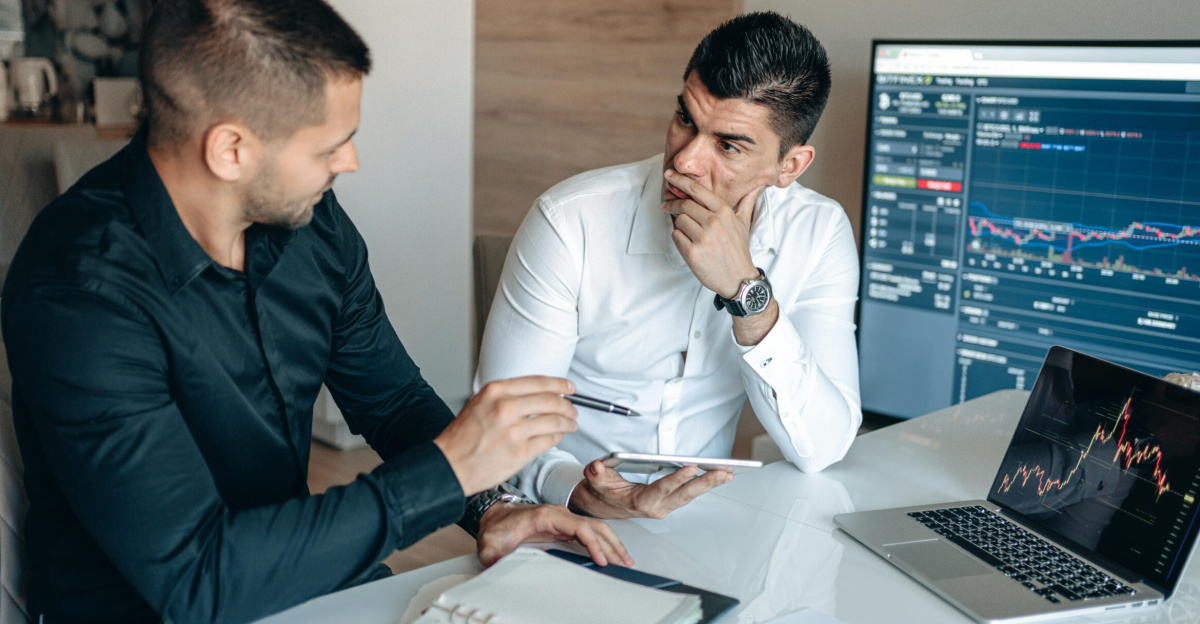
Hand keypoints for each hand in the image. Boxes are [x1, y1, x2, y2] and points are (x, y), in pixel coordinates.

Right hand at [434, 377, 577, 495]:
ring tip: (571, 424)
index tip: (569, 386)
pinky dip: (558, 437)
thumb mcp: (480, 403)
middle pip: (551, 400)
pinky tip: (559, 436)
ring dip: (568, 422)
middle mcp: (505, 408)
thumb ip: (506, 396)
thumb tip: (537, 394)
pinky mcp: (520, 452)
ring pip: (554, 421)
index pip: (538, 382)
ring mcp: (514, 431)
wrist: (449, 465)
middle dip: (567, 405)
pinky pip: (549, 440)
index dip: (559, 383)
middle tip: (572, 409)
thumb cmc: (462, 438)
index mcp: (495, 392)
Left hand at [476, 502, 633, 567]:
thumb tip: (495, 563)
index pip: (578, 526)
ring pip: (595, 527)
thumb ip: (492, 554)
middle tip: (624, 562)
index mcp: (545, 516)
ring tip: (625, 559)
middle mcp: (559, 514)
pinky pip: (589, 532)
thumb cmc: (497, 526)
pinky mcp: (564, 527)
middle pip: (593, 525)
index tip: (601, 559)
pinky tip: (610, 553)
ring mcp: (563, 519)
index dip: (592, 543)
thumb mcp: (490, 543)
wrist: (495, 516)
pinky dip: (603, 541)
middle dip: (611, 544)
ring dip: (612, 542)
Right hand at [567, 459, 731, 519]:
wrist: (602, 506)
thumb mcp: (595, 481)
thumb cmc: (602, 492)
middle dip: (706, 483)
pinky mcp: (670, 503)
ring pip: (691, 496)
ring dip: (710, 485)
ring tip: (728, 473)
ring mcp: (665, 506)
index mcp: (641, 501)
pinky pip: (690, 495)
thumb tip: (596, 467)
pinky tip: (718, 477)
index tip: (692, 468)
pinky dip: (705, 485)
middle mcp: (657, 507)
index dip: (677, 479)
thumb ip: (596, 474)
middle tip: (723, 472)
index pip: (662, 488)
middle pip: (685, 495)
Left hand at [663, 169, 762, 297]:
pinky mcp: (692, 253)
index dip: (680, 180)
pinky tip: (687, 241)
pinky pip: (676, 236)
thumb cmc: (738, 249)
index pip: (697, 190)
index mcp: (724, 212)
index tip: (669, 174)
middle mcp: (713, 223)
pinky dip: (678, 236)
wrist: (738, 278)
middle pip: (684, 204)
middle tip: (666, 205)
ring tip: (686, 229)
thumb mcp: (744, 222)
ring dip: (678, 223)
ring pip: (678, 220)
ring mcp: (702, 238)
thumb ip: (747, 201)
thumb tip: (758, 186)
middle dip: (672, 203)